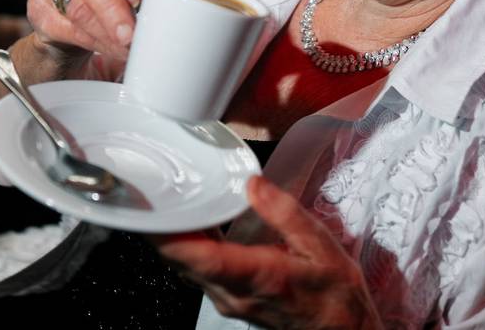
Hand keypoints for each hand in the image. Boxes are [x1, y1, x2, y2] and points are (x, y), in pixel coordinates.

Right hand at [26, 0, 142, 71]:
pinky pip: (65, 28)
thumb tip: (155, 8)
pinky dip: (92, 42)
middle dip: (113, 8)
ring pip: (75, 5)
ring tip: (125, 44)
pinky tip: (109, 48)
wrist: (71, 9)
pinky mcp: (36, 8)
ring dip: (105, 31)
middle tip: (131, 31)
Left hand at [155, 176, 382, 329]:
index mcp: (257, 276)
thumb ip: (284, 212)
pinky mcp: (230, 300)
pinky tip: (191, 222)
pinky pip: (197, 271)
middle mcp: (234, 294)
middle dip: (161, 229)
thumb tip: (251, 183)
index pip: (199, 257)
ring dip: (171, 237)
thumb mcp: (321, 245)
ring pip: (186, 267)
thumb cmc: (335, 292)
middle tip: (149, 190)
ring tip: (164, 200)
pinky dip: (187, 245)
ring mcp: (229, 301)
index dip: (168, 236)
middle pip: (182, 261)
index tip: (149, 210)